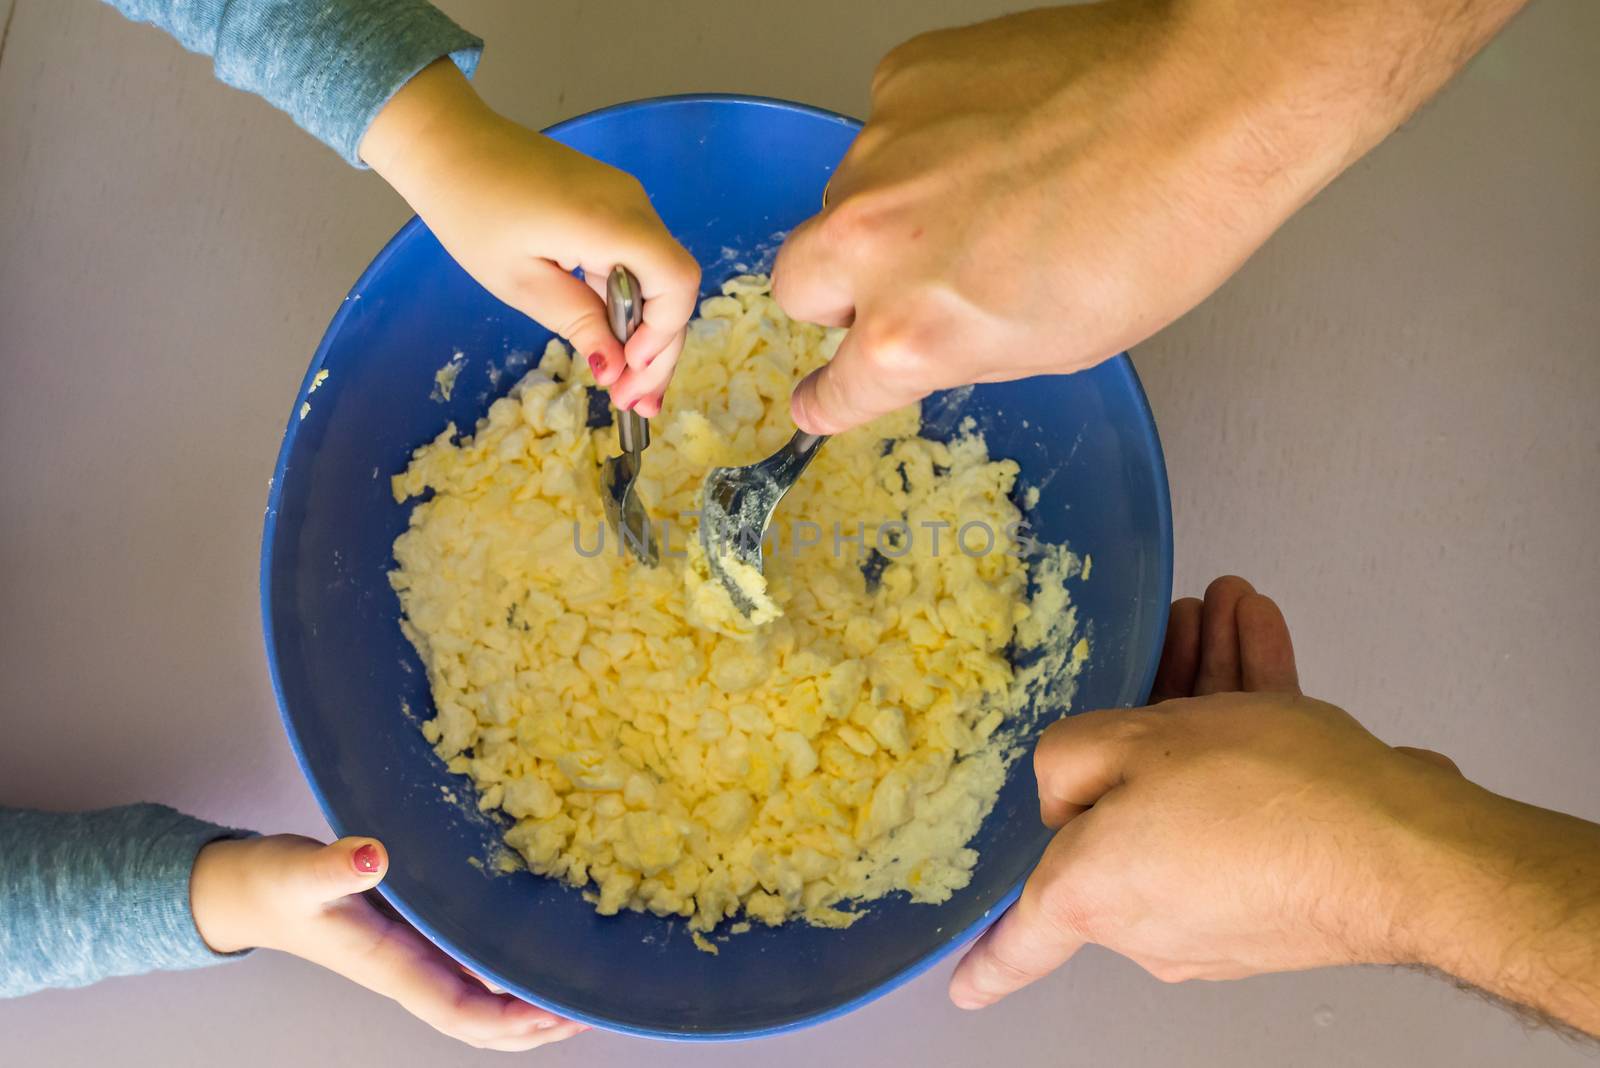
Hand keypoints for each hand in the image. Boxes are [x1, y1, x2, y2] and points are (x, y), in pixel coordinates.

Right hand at [191, 834, 585, 1050]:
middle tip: (594, 1008)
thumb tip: (372, 855)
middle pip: (484, 1023)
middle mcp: (413, 970)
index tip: (558, 1010)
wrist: (249, 890)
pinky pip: (475, 970)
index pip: (461, 1012)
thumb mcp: (300, 871)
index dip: (510, 1019)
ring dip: (532, 1007)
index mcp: (392, 967)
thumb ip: (335, 865)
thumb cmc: (273, 885)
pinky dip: (512, 974)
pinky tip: (541, 951)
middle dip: (538, 1025)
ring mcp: (418, 958)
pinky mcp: (421, 938)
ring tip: (583, 992)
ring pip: (484, 1003)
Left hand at [360, 60, 700, 416]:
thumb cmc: (472, 210)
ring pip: (658, 278)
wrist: (448, 144)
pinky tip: (613, 341)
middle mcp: (632, 205)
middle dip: (658, 350)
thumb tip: (616, 367)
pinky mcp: (612, 203)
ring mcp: (625, 200)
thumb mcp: (520, 282)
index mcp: (610, 223)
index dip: (663, 335)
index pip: (677, 284)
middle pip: (674, 287)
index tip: (628, 371)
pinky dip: (629, 304)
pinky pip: (637, 261)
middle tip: (633, 402)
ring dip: (646, 333)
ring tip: (624, 385)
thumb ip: (577, 322)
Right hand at [773, 0, 1525, 433]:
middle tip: (910, 284)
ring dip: (890, 211)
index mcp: (912, 333)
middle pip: (798, 286)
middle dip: (839, 296)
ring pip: (845, 198)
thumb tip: (911, 356)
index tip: (825, 399)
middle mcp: (873, 242)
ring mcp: (880, 152)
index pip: (832, 391)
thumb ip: (956, 354)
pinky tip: (999, 135)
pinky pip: (887, 127)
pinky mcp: (902, 78)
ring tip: (990, 194)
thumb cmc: (1160, 235)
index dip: (833, 398)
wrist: (1207, 103)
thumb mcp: (1055, 347)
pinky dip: (926, 140)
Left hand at [948, 576, 1469, 1003]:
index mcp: (1091, 894)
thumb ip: (1074, 753)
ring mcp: (1214, 908)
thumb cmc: (1263, 799)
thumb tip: (1071, 783)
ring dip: (1207, 693)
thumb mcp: (1137, 740)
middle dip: (1150, 708)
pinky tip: (1258, 632)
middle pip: (1123, 807)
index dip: (986, 966)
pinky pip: (1244, 800)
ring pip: (1190, 787)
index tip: (958, 991)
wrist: (1405, 854)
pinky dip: (1251, 723)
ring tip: (1224, 611)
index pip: (1020, 942)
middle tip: (1174, 631)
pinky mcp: (1276, 890)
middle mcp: (1146, 918)